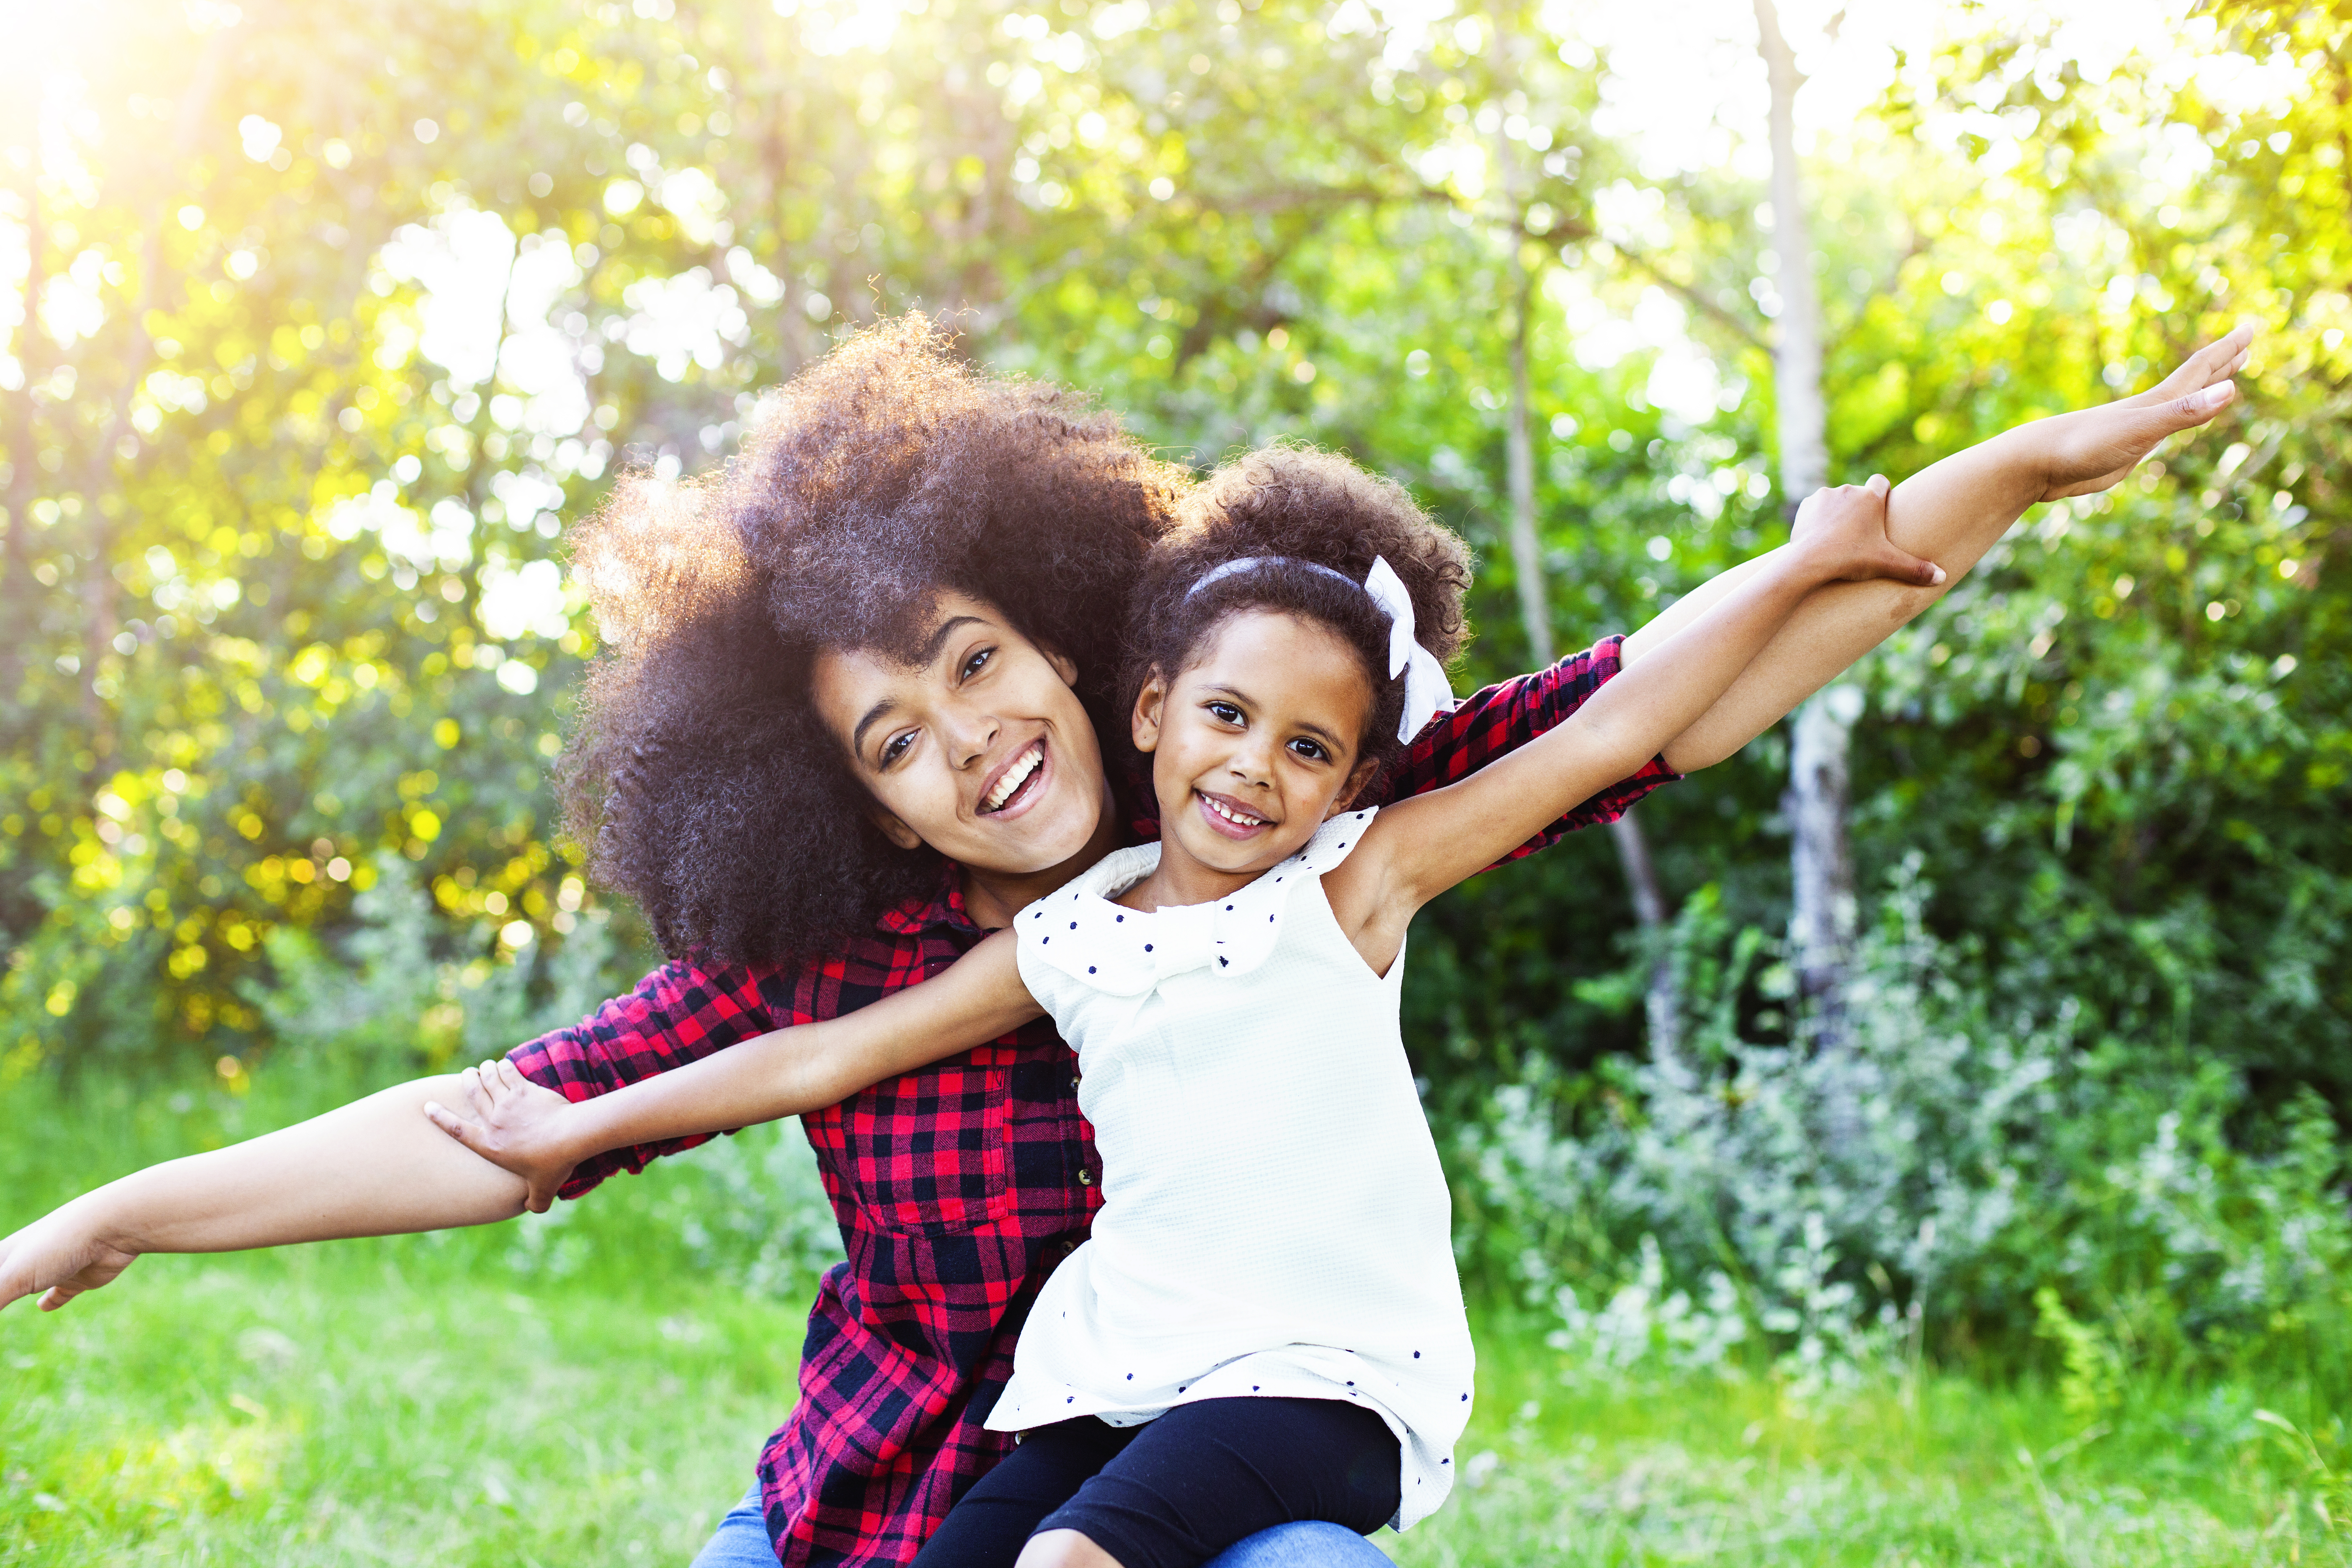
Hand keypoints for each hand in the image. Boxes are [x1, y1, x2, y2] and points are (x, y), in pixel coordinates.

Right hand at [0, 1203, 140, 1313]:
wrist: (113, 1226)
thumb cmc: (59, 1244)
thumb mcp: (14, 1276)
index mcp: (5, 1256)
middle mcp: (26, 1260)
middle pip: (0, 1282)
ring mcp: (53, 1268)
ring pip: (28, 1285)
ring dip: (15, 1294)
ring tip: (3, 1303)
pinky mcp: (79, 1277)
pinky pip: (60, 1293)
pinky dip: (52, 1301)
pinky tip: (46, 1306)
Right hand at [423, 1059, 584, 1214]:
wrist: (571, 1137)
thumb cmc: (554, 1164)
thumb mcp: (543, 1189)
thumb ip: (536, 1201)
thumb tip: (534, 1209)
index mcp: (491, 1145)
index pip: (458, 1130)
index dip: (440, 1117)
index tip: (428, 1106)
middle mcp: (495, 1122)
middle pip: (472, 1094)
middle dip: (467, 1080)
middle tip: (467, 1074)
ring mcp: (509, 1103)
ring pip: (488, 1078)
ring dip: (485, 1070)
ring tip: (485, 1067)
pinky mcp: (525, 1090)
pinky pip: (509, 1072)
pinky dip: (504, 1066)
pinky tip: (505, 1065)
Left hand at [1788, 475, 1946, 587]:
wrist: (1809, 562)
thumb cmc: (1850, 559)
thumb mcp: (1886, 564)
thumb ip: (1915, 569)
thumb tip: (1942, 577)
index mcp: (1871, 498)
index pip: (1881, 482)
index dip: (1882, 494)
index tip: (1881, 509)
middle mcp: (1848, 490)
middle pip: (1858, 494)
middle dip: (1859, 509)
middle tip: (1860, 533)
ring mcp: (1825, 495)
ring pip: (1836, 500)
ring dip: (1838, 513)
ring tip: (1840, 537)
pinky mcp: (1806, 505)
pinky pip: (1816, 508)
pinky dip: (1819, 519)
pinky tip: (1821, 536)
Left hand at [2035, 324, 2250, 501]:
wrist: (2037, 464)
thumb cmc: (2084, 446)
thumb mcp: (2140, 431)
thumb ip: (2183, 413)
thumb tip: (2230, 390)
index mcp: (2157, 402)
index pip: (2200, 368)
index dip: (2227, 349)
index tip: (2250, 328)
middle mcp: (2149, 410)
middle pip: (2193, 379)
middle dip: (2222, 361)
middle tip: (2245, 342)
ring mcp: (2136, 428)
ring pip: (2178, 402)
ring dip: (2202, 388)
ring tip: (2221, 379)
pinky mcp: (2123, 449)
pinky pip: (2161, 428)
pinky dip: (2176, 419)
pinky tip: (2173, 420)